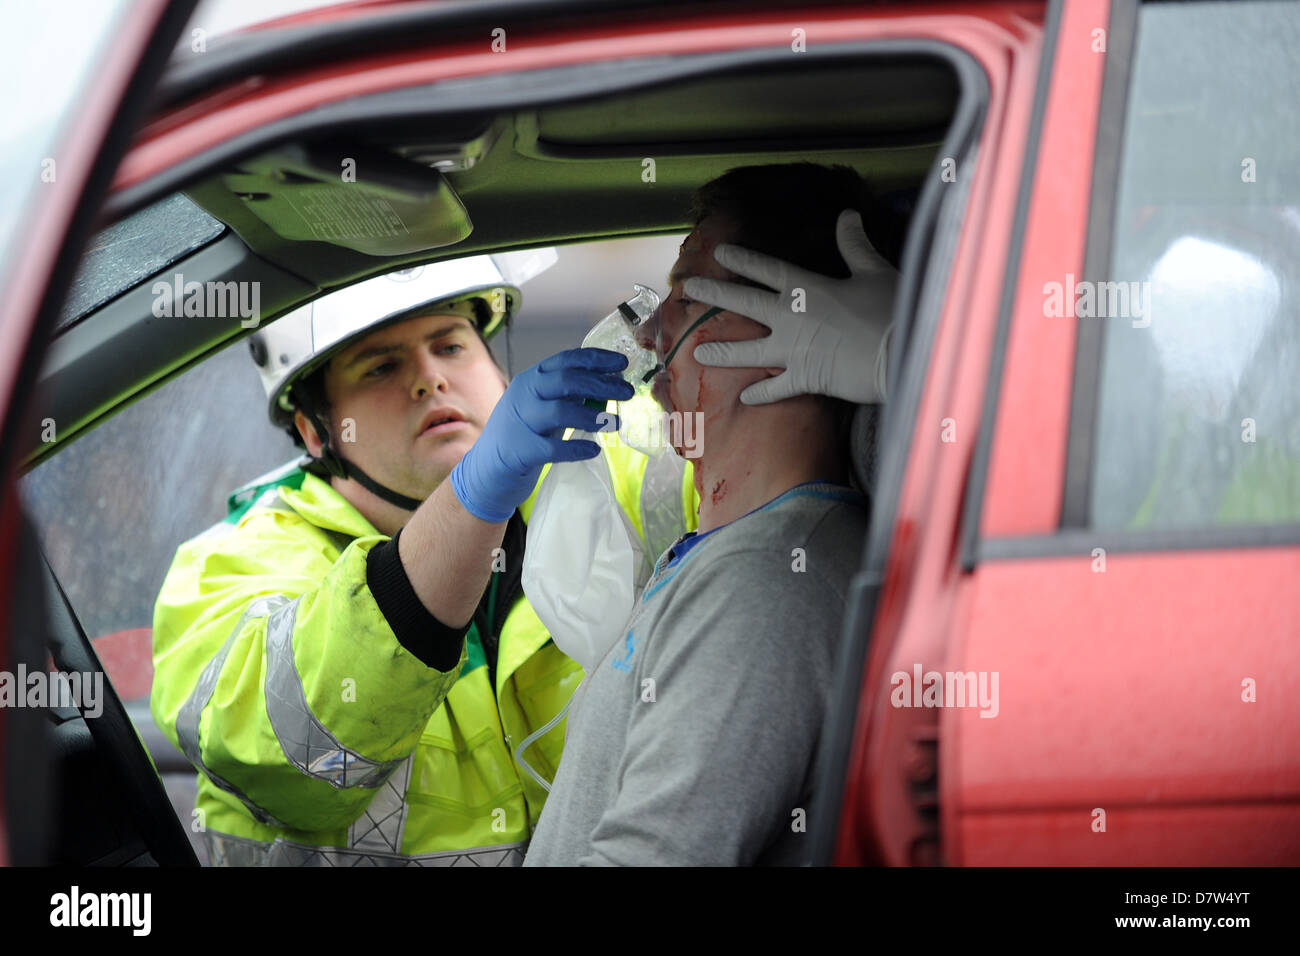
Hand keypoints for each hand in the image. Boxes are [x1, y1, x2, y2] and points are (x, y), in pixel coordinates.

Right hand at [450, 348, 632, 521]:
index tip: (622, 363)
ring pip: (560, 412)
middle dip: (601, 385)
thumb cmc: (522, 435)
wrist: (485, 470)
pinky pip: (552, 448)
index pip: (566, 360)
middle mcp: (524, 394)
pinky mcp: (519, 450)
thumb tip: (609, 386)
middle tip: (628, 392)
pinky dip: (576, 449)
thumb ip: (568, 395)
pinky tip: (594, 450)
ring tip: (615, 424)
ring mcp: (520, 422)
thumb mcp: (542, 406)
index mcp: (531, 378)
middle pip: (566, 381)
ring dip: (592, 417)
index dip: (596, 359)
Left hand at [685, 208, 896, 404]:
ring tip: (697, 353)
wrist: (900, 353)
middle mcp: (791, 317)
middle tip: (689, 289)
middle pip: (745, 302)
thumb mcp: (873, 270)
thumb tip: (848, 215)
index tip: (719, 253)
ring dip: (722, 352)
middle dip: (715, 294)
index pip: (767, 269)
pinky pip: (775, 388)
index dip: (742, 259)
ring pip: (748, 351)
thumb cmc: (890, 309)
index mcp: (807, 288)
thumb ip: (854, 245)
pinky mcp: (805, 378)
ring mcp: (794, 350)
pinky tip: (745, 397)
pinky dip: (761, 393)